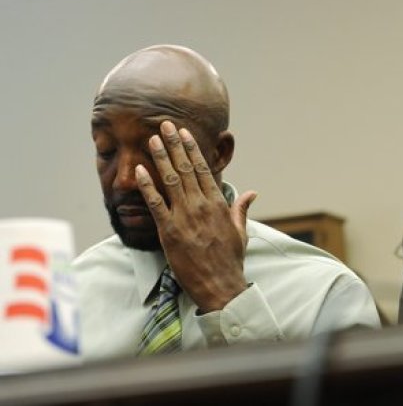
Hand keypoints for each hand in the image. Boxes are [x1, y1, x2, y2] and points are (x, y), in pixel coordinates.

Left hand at [135, 120, 257, 312]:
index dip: (192, 149)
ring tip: (153, 139)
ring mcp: (185, 217)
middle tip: (165, 125)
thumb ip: (241, 209)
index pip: (203, 169)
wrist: (221, 286)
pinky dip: (147, 186)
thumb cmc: (231, 260)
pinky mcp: (169, 231)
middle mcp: (201, 205)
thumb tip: (253, 193)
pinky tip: (141, 170)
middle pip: (186, 168)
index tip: (183, 133)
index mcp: (218, 204)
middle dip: (174, 144)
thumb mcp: (240, 232)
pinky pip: (156, 204)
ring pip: (171, 180)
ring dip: (161, 158)